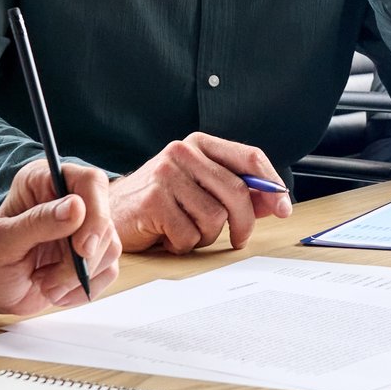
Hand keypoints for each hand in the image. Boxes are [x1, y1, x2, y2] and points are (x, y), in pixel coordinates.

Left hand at [0, 159, 121, 314]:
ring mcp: (84, 227)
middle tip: (51, 280)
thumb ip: (38, 222)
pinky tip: (56, 291)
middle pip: (104, 220)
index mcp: (44, 181)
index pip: (89, 182)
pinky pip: (109, 269)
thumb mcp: (3, 242)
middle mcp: (69, 199)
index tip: (82, 248)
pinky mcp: (93, 253)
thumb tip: (77, 207)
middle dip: (82, 258)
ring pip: (110, 247)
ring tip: (45, 285)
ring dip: (78, 276)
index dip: (95, 213)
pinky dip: (83, 287)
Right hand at [114, 132, 292, 254]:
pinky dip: (184, 244)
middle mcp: (183, 153)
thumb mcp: (197, 187)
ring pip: (215, 218)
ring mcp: (166, 175)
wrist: (107, 211)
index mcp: (198, 144)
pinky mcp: (154, 201)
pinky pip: (190, 235)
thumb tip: (274, 202)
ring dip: (206, 236)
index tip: (283, 208)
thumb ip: (235, 191)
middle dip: (245, 222)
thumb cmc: (157, 201)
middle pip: (237, 192)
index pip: (249, 157)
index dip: (271, 185)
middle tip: (240, 238)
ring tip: (186, 231)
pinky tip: (168, 237)